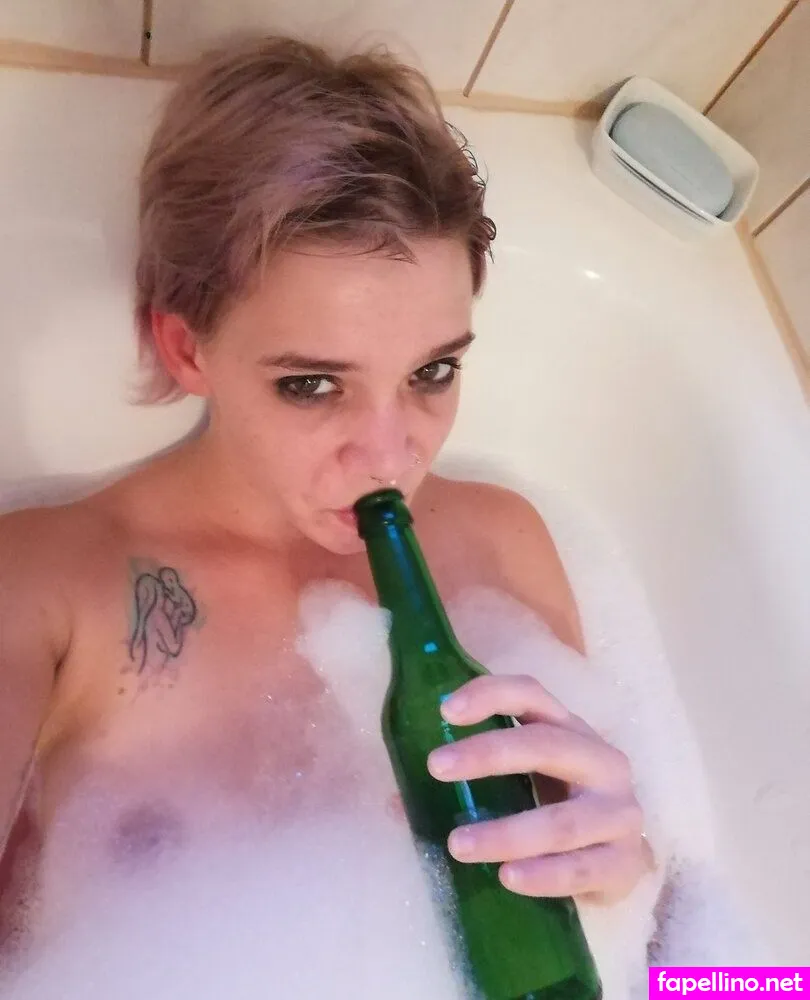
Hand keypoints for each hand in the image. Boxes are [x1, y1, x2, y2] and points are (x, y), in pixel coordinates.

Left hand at [425, 673, 654, 904]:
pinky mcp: (626, 861)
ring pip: (561, 821)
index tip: (444, 711)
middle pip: (545, 745)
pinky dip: (544, 875)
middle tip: (436, 767)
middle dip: (488, 754)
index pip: (532, 694)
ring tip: (458, 844)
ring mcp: (620, 812)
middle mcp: (601, 760)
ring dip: (507, 832)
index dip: (490, 694)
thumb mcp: (517, 784)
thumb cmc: (553, 807)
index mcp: (568, 729)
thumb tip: (394, 801)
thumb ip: (467, 785)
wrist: (615, 860)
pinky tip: (508, 878)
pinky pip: (582, 869)